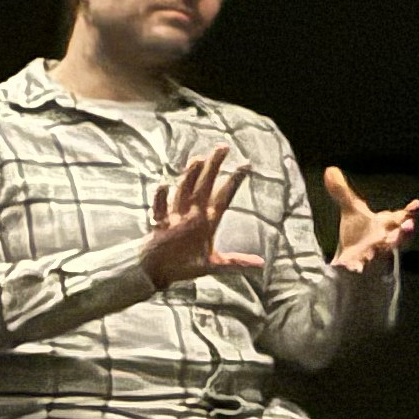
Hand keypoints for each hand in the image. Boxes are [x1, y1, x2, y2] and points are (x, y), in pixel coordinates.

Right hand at [138, 146, 259, 287]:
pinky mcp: (161, 224)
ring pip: (184, 192)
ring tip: (198, 160)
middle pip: (204, 186)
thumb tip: (261, 264)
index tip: (246, 164)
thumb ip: (235, 262)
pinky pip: (160, 209)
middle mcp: (193, 214)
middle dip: (213, 167)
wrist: (157, 271)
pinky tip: (163, 185)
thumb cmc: (183, 266)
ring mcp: (176, 217)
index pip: (224, 197)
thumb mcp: (212, 264)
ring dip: (190, 177)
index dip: (234, 181)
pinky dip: (160, 198)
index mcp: (207, 221)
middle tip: (222, 147)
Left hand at [325, 166, 418, 275]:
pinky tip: (349, 267)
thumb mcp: (352, 212)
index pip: (403, 218)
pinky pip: (359, 269)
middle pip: (400, 238)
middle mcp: (385, 241)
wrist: (351, 264)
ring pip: (383, 255)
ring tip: (381, 248)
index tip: (417, 205)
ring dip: (382, 252)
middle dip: (405, 232)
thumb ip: (342, 193)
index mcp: (387, 226)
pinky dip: (355, 268)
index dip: (410, 212)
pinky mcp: (360, 269)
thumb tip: (330, 169)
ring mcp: (375, 257)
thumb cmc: (360, 236)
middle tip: (409, 224)